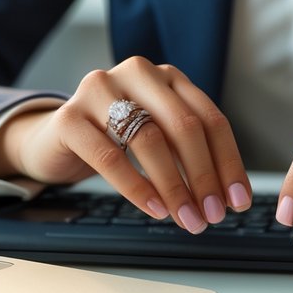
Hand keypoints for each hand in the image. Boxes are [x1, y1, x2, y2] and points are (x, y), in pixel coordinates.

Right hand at [0, 57, 251, 232]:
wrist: (54, 141)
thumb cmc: (116, 142)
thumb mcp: (159, 139)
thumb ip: (191, 155)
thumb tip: (230, 196)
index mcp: (167, 77)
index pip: (210, 119)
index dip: (228, 162)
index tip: (238, 200)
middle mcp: (137, 74)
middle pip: (184, 126)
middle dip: (204, 176)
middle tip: (213, 215)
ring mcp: (100, 90)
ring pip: (149, 139)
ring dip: (174, 186)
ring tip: (187, 219)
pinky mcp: (69, 117)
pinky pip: (110, 157)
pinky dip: (137, 188)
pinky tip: (155, 210)